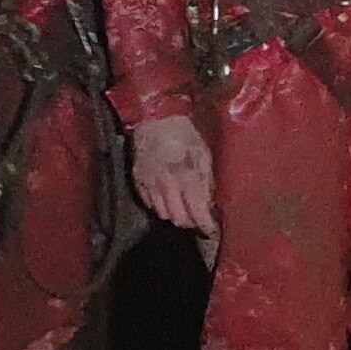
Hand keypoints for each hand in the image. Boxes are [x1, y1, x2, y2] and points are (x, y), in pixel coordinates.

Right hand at [130, 113, 216, 238]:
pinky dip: (161, 206)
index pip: (197, 212)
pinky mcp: (138, 182)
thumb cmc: (184, 134)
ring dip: (176, 215)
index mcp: (186, 176)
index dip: (206, 226)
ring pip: (164, 215)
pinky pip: (150, 205)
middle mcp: (166, 184)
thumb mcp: (204, 154)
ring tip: (185, 208)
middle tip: (200, 218)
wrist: (154, 118)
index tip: (212, 230)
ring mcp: (149, 185)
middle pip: (179, 219)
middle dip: (192, 222)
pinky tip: (169, 198)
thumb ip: (207, 181)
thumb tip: (212, 205)